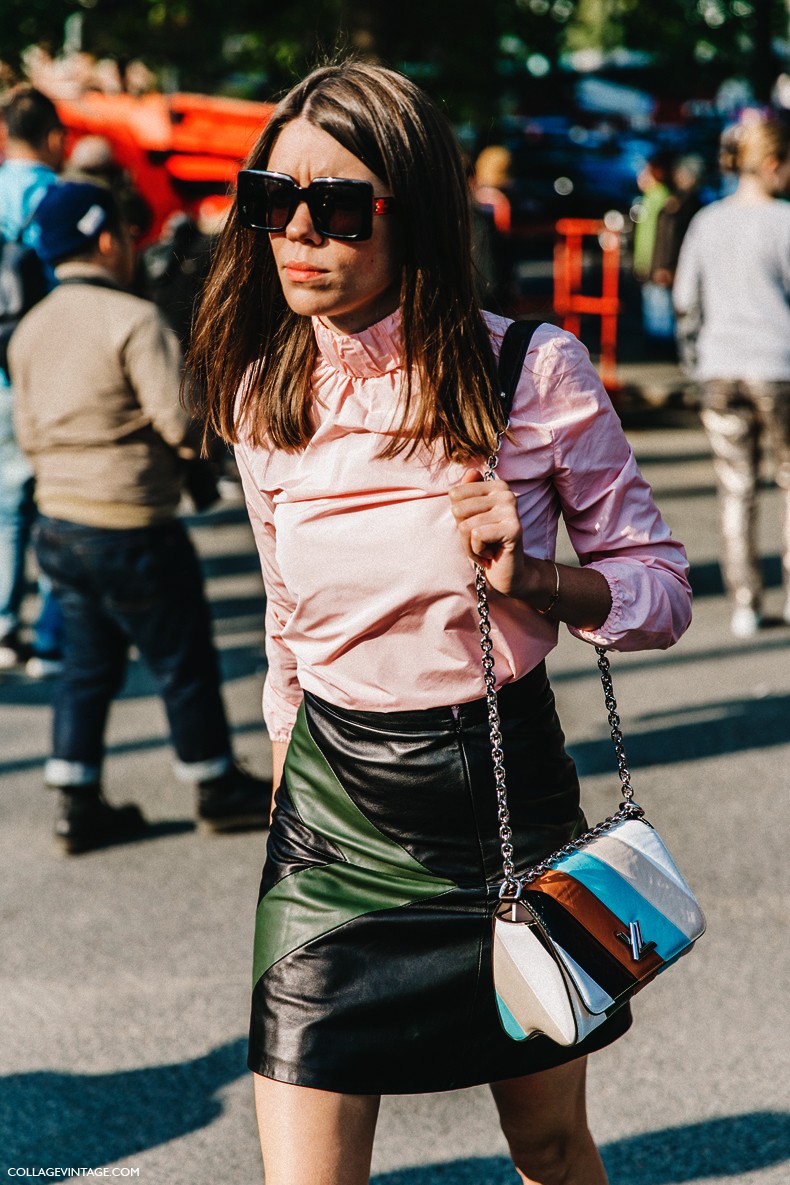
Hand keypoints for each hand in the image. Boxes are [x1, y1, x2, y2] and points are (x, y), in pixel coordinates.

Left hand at [448, 467, 530, 598]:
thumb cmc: (486, 544)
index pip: (454, 494)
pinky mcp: (513, 528)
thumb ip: (468, 494)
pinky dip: (477, 552)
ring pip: (465, 525)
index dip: (458, 517)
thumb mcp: (471, 518)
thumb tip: (471, 471)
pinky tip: (491, 554)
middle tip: (479, 541)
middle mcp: (506, 494)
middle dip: (462, 533)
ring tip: (485, 550)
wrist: (507, 573)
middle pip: (458, 509)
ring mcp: (511, 510)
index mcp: (496, 486)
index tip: (474, 528)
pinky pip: (476, 536)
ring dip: (469, 546)